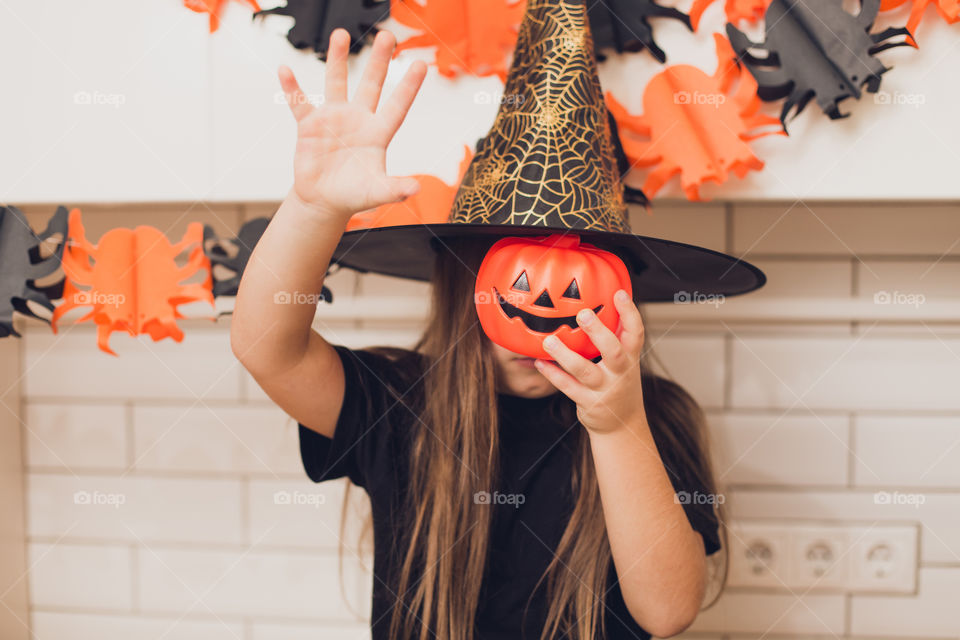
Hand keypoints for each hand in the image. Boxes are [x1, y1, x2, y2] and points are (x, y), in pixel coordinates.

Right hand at [278, 29, 426, 217]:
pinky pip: (300, 103)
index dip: (408, 87)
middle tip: (387, 36)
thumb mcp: (377, 192)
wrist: (324, 201)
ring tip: (341, 34)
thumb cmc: (354, 195)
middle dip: (379, 61)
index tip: (421, 64)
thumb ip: (395, 189)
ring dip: (337, 59)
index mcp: (377, 133)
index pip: (397, 106)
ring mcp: (333, 119)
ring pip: (337, 83)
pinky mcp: (310, 126)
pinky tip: (286, 70)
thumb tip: (416, 188)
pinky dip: (292, 88)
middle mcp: (358, 120)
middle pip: (371, 85)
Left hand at [534, 290, 646, 433]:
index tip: (618, 294)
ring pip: (585, 371)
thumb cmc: (618, 381)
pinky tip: (539, 362)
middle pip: (613, 352)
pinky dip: (553, 374)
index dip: (629, 313)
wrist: (622, 424)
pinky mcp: (588, 404)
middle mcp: (620, 373)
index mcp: (631, 358)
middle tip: (582, 314)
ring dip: (565, 355)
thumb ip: (615, 336)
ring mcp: (604, 390)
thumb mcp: (625, 360)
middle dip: (598, 333)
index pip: (636, 333)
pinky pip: (568, 387)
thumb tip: (598, 300)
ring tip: (548, 341)